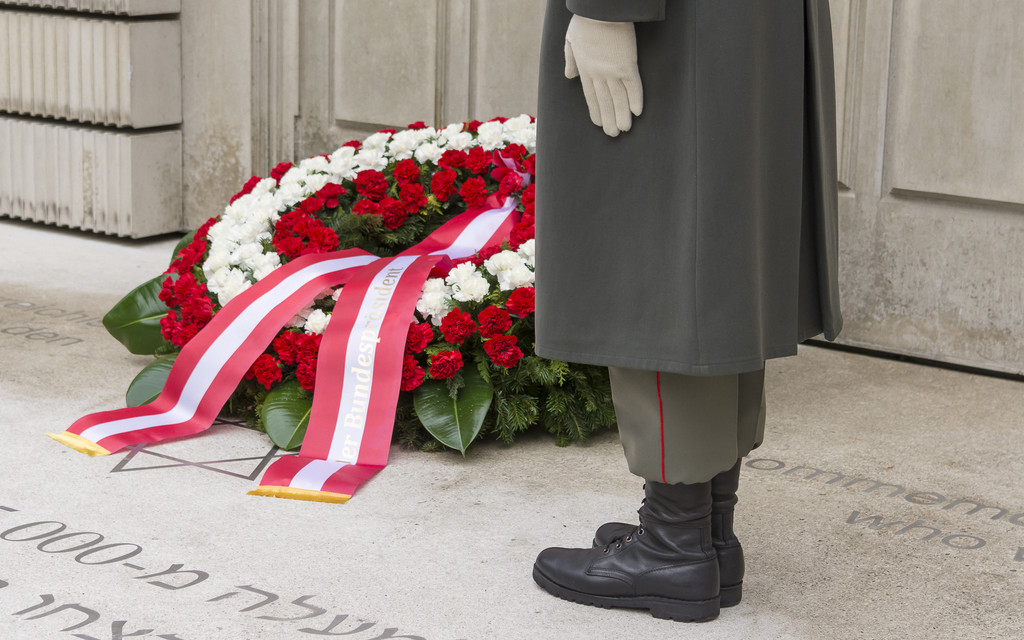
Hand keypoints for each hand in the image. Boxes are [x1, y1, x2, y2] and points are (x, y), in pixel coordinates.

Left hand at [564, 15, 643, 136]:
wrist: (599, 10)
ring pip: (618, 98)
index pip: (591, 95)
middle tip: (613, 134)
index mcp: (585, 68)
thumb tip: (569, 76)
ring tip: (624, 129)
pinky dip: (635, 99)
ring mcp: (613, 70)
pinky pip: (633, 85)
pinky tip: (637, 112)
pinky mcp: (627, 64)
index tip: (598, 123)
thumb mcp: (570, 40)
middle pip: (605, 101)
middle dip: (608, 118)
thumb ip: (570, 59)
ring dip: (621, 115)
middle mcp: (598, 73)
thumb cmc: (585, 20)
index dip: (596, 110)